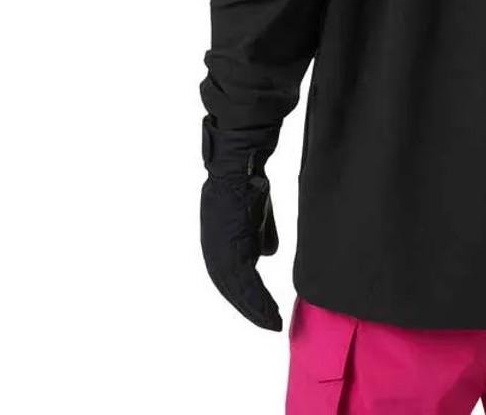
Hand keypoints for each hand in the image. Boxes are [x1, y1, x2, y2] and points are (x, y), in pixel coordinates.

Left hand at [200, 117, 283, 330]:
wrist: (243, 160)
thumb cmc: (251, 182)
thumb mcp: (258, 214)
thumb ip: (262, 236)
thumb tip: (268, 256)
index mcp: (219, 242)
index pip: (230, 277)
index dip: (246, 296)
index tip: (264, 312)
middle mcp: (213, 248)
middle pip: (230, 288)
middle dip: (250, 309)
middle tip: (271, 324)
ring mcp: (218, 246)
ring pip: (235, 288)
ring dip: (254, 307)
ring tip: (272, 321)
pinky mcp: (228, 242)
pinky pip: (242, 277)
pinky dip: (255, 296)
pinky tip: (267, 306)